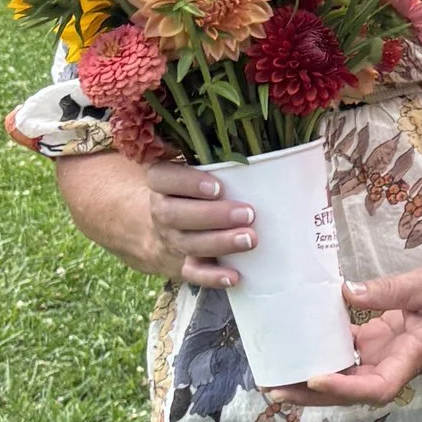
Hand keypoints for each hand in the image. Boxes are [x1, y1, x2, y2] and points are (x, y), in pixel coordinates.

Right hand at [139, 162, 257, 287]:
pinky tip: (234, 277)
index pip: (163, 179)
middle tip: (247, 213)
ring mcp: (171, 240)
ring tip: (250, 239)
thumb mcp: (193, 170)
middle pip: (176, 214)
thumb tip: (260, 144)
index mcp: (162, 184)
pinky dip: (212, 277)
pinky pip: (193, 274)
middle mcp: (161, 212)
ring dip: (220, 242)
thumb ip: (215, 158)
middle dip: (212, 215)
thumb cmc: (193, 191)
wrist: (162, 229)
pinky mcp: (182, 265)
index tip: (218, 187)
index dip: (187, 183)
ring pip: (189, 244)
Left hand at [273, 258, 421, 408]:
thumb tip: (345, 293)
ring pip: (347, 375)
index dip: (345, 389)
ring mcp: (388, 352)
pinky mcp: (382, 338)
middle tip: (275, 388)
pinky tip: (299, 343)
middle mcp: (397, 361)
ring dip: (313, 379)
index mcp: (414, 355)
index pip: (377, 387)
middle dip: (314, 395)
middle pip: (353, 390)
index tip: (314, 379)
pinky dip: (325, 351)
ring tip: (277, 375)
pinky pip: (349, 351)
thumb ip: (388, 290)